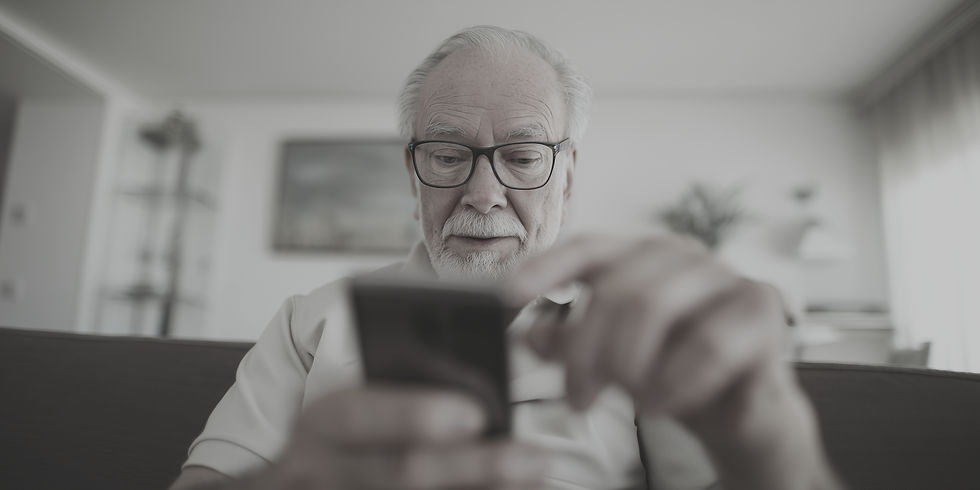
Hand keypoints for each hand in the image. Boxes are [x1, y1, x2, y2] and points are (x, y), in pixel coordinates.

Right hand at [253, 387, 549, 489]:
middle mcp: (324, 471)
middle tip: (533, 457)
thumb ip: (398, 397)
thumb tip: (476, 386)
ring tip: (534, 479)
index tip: (473, 415)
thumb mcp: (350, 414)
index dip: (412, 413)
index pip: (356, 412)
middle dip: (474, 464)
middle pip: (401, 471)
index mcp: (321, 424)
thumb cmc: (342, 445)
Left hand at [507, 234, 840, 489]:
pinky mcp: (762, 309)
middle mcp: (682, 256)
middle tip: (576, 397)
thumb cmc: (673, 375)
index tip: (507, 296)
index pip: (588, 248)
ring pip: (656, 305)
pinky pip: (709, 342)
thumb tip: (527, 334)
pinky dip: (676, 382)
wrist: (745, 415)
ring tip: (629, 402)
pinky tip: (661, 404)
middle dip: (587, 349)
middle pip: (616, 286)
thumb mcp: (612, 363)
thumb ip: (571, 343)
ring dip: (631, 365)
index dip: (546, 267)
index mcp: (642, 257)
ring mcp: (725, 276)